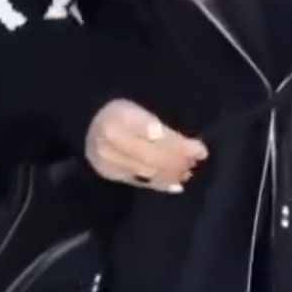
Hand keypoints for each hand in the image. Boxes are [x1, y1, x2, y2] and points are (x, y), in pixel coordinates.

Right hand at [85, 99, 207, 191]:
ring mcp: (106, 158)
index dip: (179, 144)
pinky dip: (159, 184)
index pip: (155, 134)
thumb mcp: (143, 106)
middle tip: (196, 162)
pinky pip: (138, 181)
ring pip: (146, 170)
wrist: (90, 120)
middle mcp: (109, 139)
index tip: (201, 150)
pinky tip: (175, 185)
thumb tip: (191, 148)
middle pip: (150, 155)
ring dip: (171, 174)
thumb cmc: (125, 111)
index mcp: (121, 115)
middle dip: (177, 161)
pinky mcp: (108, 172)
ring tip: (188, 172)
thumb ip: (162, 124)